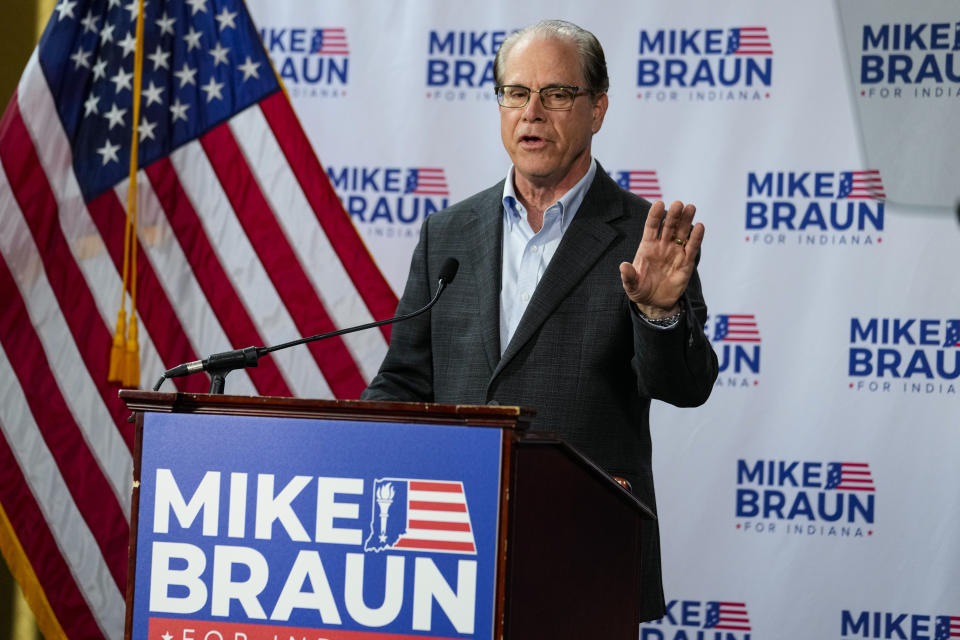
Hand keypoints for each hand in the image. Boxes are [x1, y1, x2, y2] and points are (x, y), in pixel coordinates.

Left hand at [619, 200, 704, 317]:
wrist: (655, 303)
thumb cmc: (640, 291)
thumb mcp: (631, 285)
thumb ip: (628, 276)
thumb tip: (623, 266)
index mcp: (647, 247)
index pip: (651, 227)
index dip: (655, 216)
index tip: (659, 204)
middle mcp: (662, 246)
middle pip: (668, 226)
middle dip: (673, 215)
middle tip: (678, 204)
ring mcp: (675, 253)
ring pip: (681, 233)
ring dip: (686, 221)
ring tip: (690, 208)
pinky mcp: (686, 263)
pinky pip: (692, 248)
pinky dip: (696, 238)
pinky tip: (699, 226)